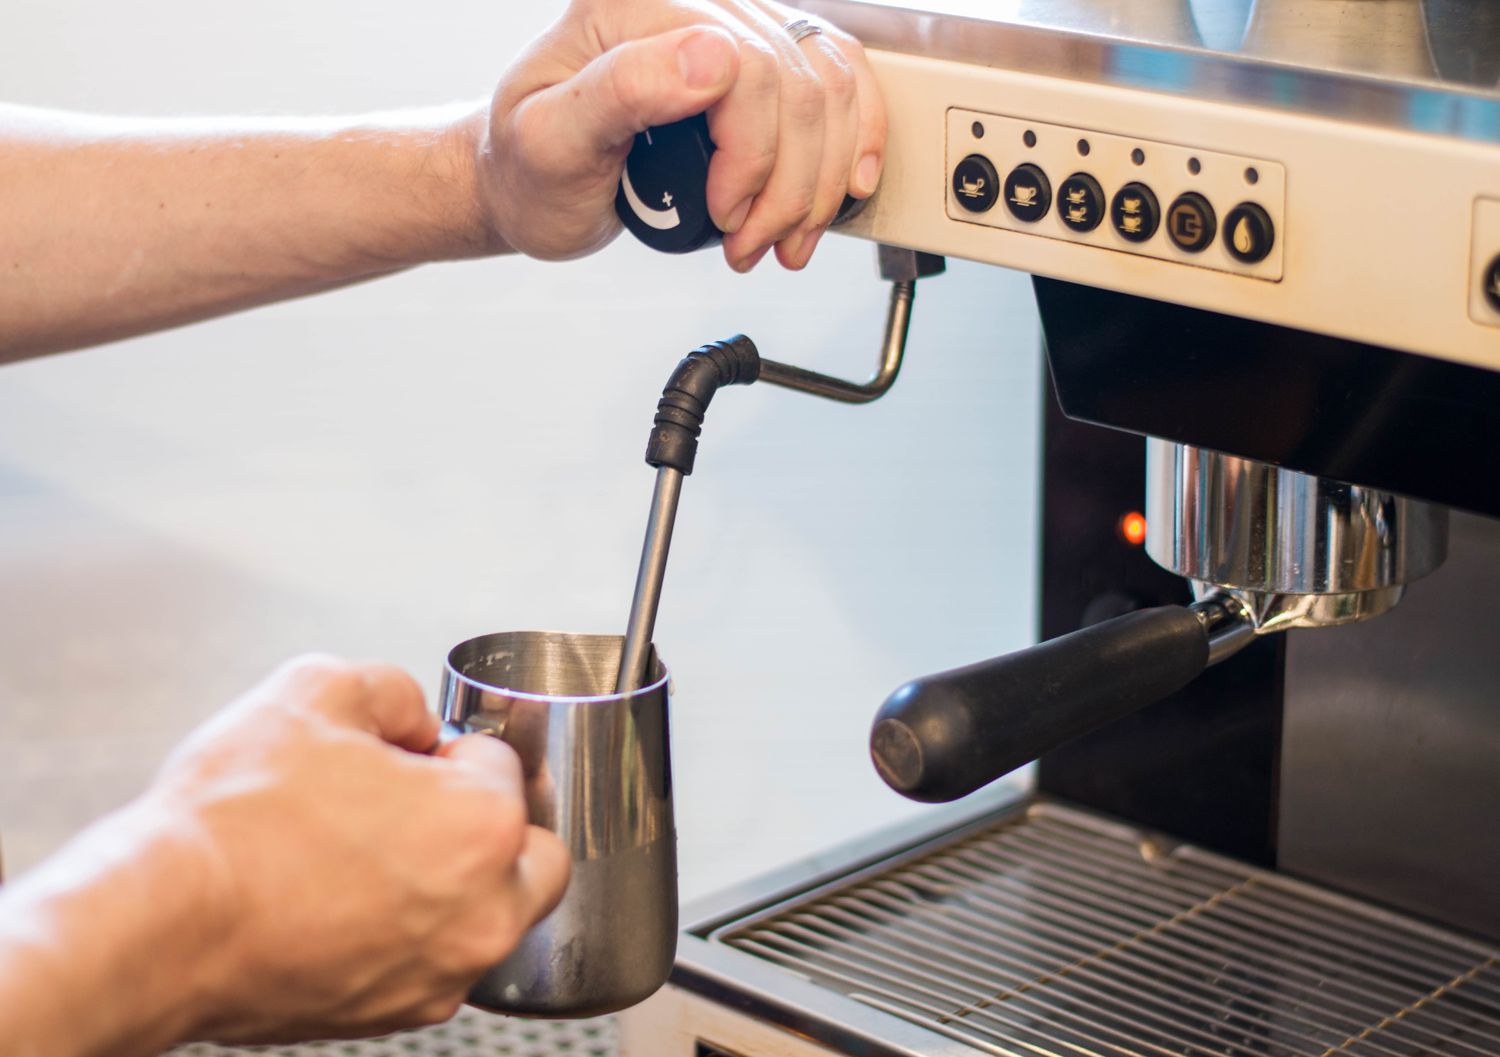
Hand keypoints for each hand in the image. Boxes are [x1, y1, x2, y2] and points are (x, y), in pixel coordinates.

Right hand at [136, 656, 568, 1043]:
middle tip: (428, 804)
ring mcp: (444, 971)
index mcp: (483, 825)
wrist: (161, 924)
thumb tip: (414, 719)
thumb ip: (392, 690)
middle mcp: (484, 910)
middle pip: (536, 854)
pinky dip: (414, 932)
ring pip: (492, 915)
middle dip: (495, 822)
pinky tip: (351, 903)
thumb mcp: (315, 689)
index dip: (453, 747)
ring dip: (459, 881)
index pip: (503, 764)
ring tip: (377, 854)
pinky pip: (438, 961)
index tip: (413, 755)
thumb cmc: (234, 819)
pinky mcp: (399, 1013)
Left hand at [474, 0, 885, 270]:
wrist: (527, 186)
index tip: (724, 215)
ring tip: (781, 238)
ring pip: (828, 88)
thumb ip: (622, 90)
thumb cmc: (528, 170)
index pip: (748, 65)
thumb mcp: (551, 141)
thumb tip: (711, 56)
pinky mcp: (754, 66)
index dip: (752, 155)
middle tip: (750, 243)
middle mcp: (687, 4)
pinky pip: (836, 80)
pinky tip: (845, 186)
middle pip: (797, 83)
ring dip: (821, 180)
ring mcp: (727, 30)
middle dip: (788, 185)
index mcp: (634, 5)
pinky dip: (854, 139)